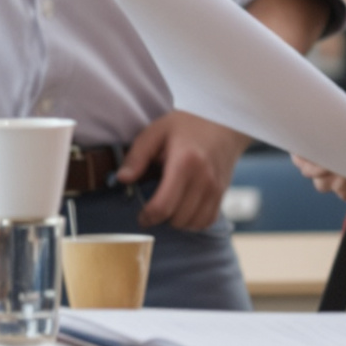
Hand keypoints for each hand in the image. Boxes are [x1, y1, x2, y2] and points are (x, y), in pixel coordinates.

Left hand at [117, 111, 249, 230]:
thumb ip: (137, 156)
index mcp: (184, 163)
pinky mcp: (223, 193)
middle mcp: (203, 179)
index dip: (148, 217)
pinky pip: (208, 221)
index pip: (164, 206)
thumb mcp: (156, 132)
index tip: (142, 216)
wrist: (222, 122)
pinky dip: (194, 222)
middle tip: (154, 208)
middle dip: (162, 219)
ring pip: (193, 224)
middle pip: (178, 219)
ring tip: (169, 207)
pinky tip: (184, 209)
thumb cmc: (186, 126)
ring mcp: (216, 188)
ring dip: (178, 222)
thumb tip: (122, 179)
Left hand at [293, 96, 345, 207]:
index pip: (315, 164)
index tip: (296, 148)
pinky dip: (342, 182)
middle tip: (303, 152)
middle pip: (317, 179)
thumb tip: (342, 106)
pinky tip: (345, 168)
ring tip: (322, 160)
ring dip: (324, 175)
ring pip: (330, 188)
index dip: (303, 156)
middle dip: (309, 165)